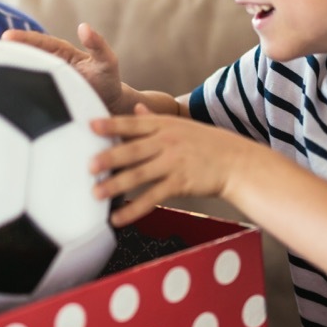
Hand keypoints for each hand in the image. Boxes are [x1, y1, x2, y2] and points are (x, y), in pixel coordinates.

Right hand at [3, 23, 126, 112]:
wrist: (109, 106)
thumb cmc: (108, 81)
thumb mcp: (107, 62)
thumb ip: (98, 45)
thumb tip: (84, 27)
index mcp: (61, 52)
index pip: (39, 42)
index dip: (23, 38)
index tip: (6, 36)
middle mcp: (49, 65)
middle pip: (26, 56)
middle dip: (7, 52)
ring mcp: (45, 82)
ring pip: (23, 74)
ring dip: (6, 73)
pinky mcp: (44, 97)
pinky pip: (27, 92)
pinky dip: (14, 93)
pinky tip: (0, 98)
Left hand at [90, 104, 250, 225]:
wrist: (237, 162)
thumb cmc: (207, 144)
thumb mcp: (182, 125)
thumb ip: (155, 119)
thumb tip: (136, 108)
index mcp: (165, 125)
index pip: (133, 124)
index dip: (111, 125)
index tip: (90, 126)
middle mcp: (167, 142)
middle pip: (133, 150)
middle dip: (109, 157)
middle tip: (89, 165)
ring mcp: (174, 163)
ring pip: (139, 175)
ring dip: (116, 185)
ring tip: (96, 193)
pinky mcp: (180, 184)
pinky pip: (152, 198)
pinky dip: (133, 209)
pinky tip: (118, 218)